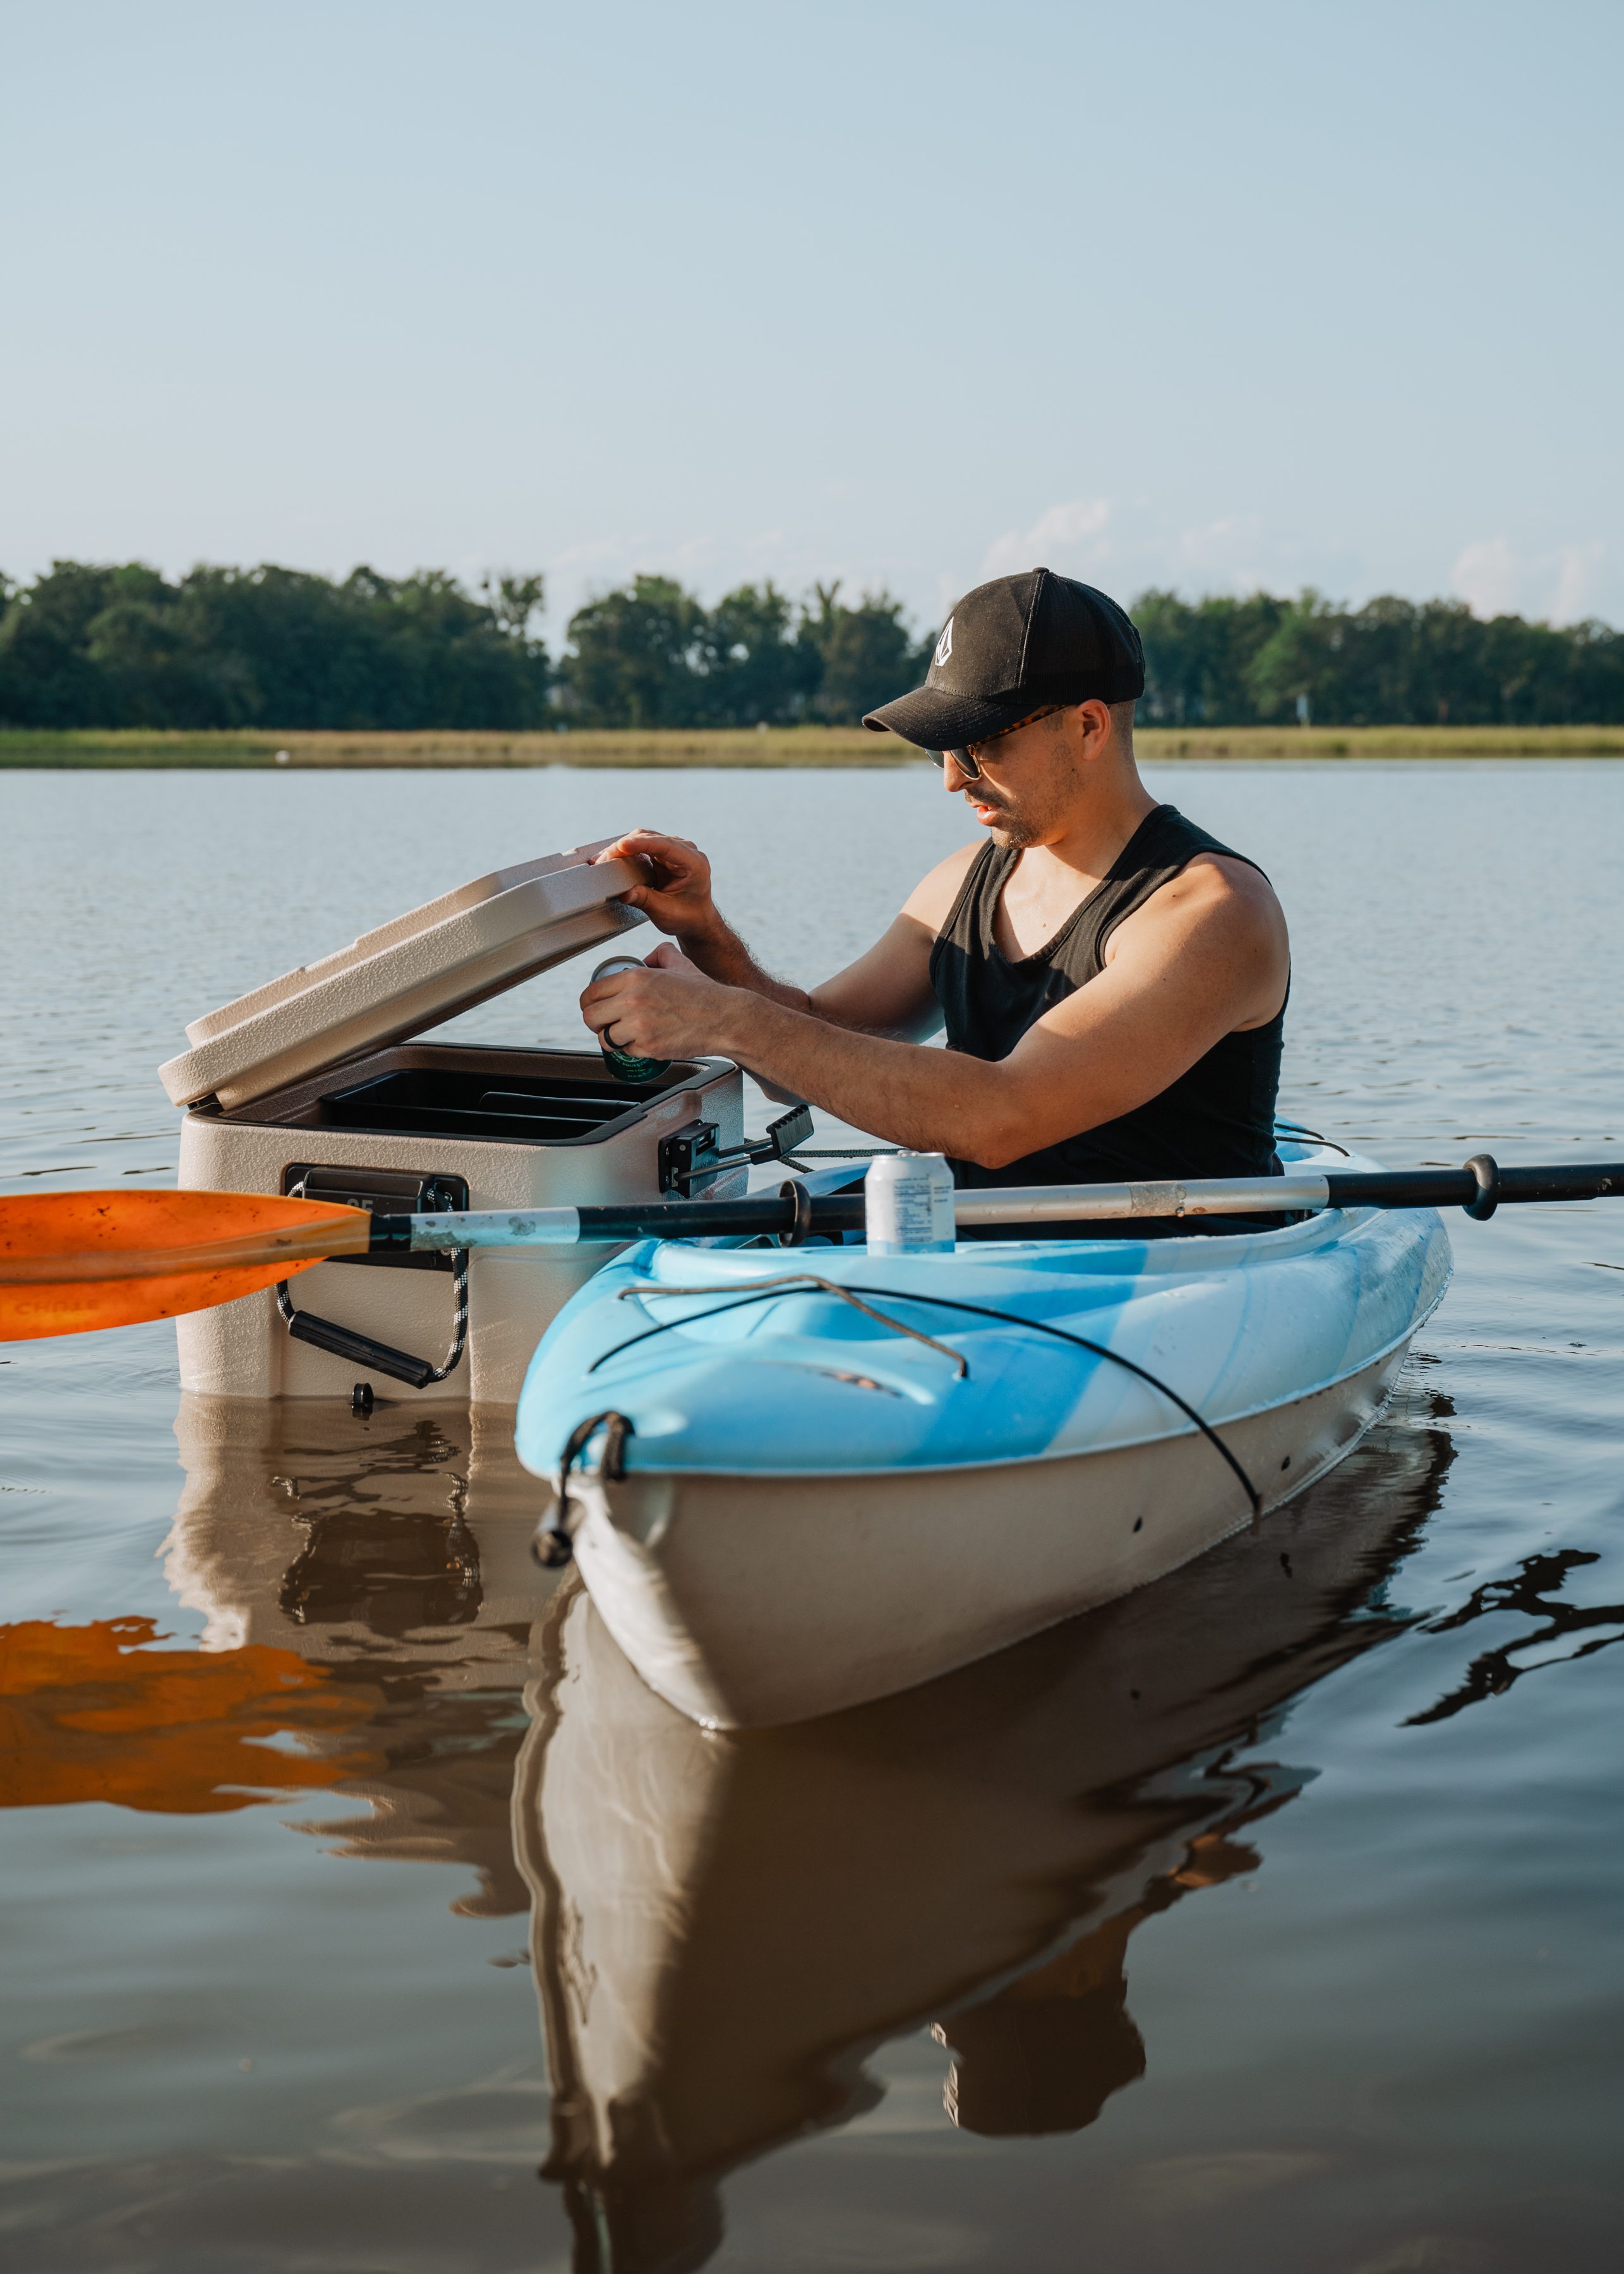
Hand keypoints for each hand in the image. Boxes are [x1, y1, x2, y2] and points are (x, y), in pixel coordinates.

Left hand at [580, 942, 742, 1060]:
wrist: (724, 1018)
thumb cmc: (704, 993)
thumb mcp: (680, 963)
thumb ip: (660, 954)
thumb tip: (648, 958)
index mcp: (635, 977)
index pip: (591, 993)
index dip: (589, 1003)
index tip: (595, 1008)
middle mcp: (633, 1000)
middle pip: (590, 1017)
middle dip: (596, 1023)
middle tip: (606, 1025)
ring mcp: (639, 1026)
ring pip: (605, 1038)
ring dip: (614, 1039)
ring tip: (627, 1035)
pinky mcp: (648, 1047)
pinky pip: (627, 1051)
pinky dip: (634, 1050)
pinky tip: (647, 1041)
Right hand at [593, 830, 719, 941]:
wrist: (697, 920)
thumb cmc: (688, 917)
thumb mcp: (667, 912)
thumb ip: (646, 901)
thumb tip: (624, 893)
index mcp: (694, 863)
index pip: (665, 845)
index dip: (642, 844)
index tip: (621, 846)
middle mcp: (685, 851)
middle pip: (650, 838)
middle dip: (625, 846)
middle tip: (604, 860)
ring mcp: (674, 850)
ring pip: (643, 839)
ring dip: (622, 848)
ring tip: (603, 860)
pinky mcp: (662, 854)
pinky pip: (641, 846)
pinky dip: (625, 851)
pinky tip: (611, 858)